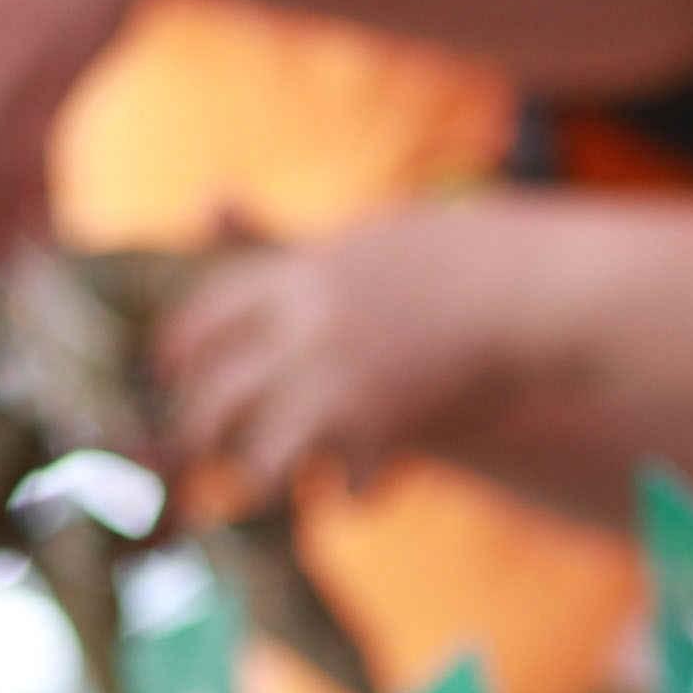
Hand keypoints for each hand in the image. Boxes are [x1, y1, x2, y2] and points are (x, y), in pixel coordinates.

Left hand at [159, 207, 546, 502]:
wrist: (526, 288)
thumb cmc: (444, 260)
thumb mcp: (355, 239)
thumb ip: (280, 237)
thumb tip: (205, 199)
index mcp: (298, 274)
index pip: (204, 318)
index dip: (175, 351)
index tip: (165, 373)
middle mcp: (306, 327)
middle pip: (215, 395)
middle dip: (198, 431)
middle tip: (201, 450)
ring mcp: (340, 379)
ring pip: (261, 455)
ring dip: (261, 478)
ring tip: (270, 484)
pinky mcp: (382, 425)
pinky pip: (342, 481)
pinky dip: (351, 493)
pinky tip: (361, 490)